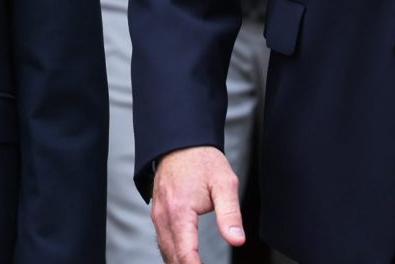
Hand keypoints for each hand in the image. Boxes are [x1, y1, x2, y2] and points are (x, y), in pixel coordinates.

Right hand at [150, 145, 244, 262]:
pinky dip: (172, 254)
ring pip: (164, 249)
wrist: (181, 142)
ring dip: (178, 262)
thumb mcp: (224, 183)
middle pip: (172, 255)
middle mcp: (163, 214)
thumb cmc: (203, 161)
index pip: (185, 252)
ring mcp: (157, 213)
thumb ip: (230, 214)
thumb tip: (237, 240)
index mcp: (179, 209)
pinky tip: (182, 260)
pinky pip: (162, 239)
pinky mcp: (157, 212)